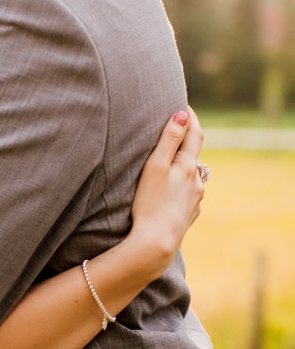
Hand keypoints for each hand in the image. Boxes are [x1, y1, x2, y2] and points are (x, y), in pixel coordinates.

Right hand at [127, 108, 206, 279]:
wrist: (156, 243)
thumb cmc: (150, 203)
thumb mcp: (155, 166)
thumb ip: (169, 139)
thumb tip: (183, 115)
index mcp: (188, 166)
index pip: (194, 134)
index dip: (190, 118)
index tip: (183, 105)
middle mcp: (197, 181)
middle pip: (194, 155)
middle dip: (187, 142)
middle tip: (176, 131)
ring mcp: (195, 199)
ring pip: (192, 176)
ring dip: (184, 166)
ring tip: (170, 164)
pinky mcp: (189, 214)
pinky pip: (188, 194)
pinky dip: (182, 187)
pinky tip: (170, 192)